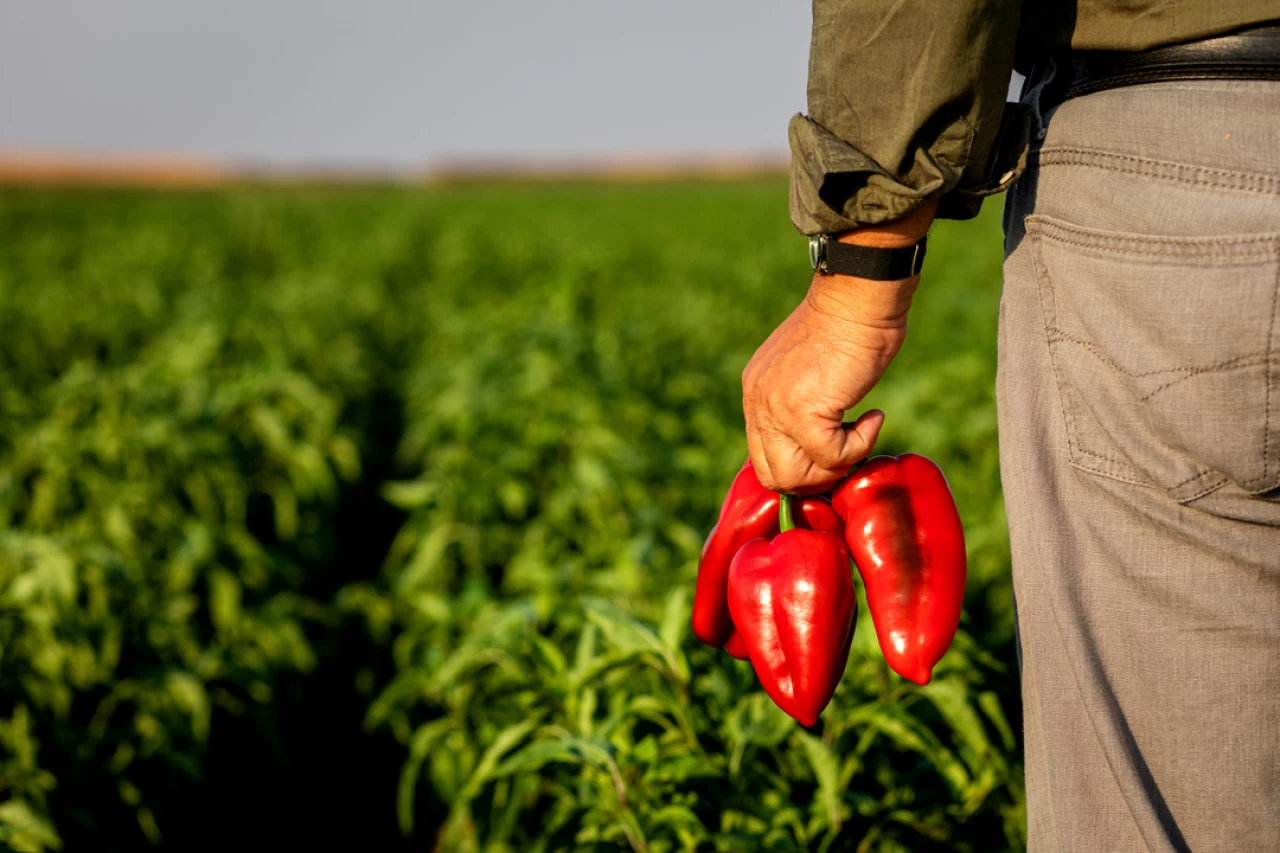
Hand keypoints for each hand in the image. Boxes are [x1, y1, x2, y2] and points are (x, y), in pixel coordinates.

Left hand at [742, 274, 914, 491]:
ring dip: (835, 466)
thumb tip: (818, 448)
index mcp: (757, 393)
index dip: (801, 466)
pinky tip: (874, 416)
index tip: (833, 449)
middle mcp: (758, 401)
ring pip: (795, 476)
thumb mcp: (809, 371)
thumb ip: (800, 405)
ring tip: (859, 434)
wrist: (858, 298)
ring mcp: (776, 408)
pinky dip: (861, 444)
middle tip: (848, 450)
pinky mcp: (803, 412)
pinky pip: (832, 456)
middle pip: (773, 475)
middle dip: (816, 476)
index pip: (763, 457)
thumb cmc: (848, 327)